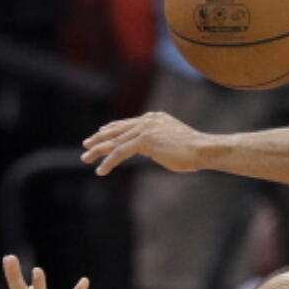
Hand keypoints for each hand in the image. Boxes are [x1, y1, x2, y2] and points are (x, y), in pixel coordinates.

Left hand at [82, 111, 207, 176]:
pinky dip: (109, 162)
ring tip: (85, 158)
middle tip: (86, 145)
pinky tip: (101, 170)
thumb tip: (157, 151)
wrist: (203, 149)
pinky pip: (120, 152)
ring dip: (98, 150)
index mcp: (154, 118)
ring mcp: (145, 129)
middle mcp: (147, 120)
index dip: (112, 129)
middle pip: (117, 129)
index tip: (101, 132)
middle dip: (99, 138)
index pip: (128, 123)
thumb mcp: (174, 144)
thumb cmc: (195, 152)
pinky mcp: (144, 141)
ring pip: (115, 140)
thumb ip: (161, 143)